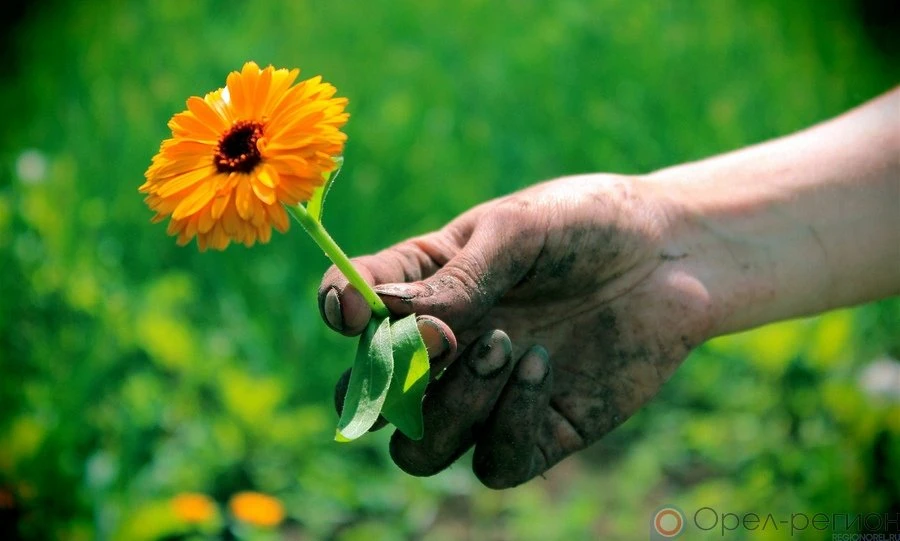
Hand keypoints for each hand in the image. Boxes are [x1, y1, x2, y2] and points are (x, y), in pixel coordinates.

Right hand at [321, 174, 715, 487]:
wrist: (672, 253)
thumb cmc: (585, 224)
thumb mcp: (518, 230)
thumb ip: (458, 278)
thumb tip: (399, 322)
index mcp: (426, 286)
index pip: (355, 308)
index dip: (340, 313)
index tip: (353, 312)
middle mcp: (446, 348)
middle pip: (371, 399)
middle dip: (383, 384)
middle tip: (434, 342)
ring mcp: (487, 396)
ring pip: (420, 448)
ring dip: (448, 407)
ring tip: (503, 345)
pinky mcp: (538, 431)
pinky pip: (494, 462)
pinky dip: (505, 424)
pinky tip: (541, 366)